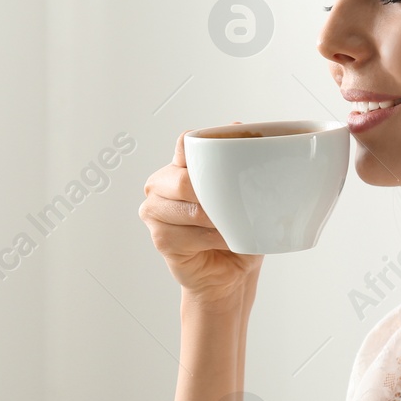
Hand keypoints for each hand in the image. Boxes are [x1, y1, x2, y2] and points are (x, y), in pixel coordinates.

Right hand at [138, 127, 262, 303]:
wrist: (231, 274)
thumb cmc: (237, 232)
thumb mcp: (246, 195)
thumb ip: (240, 163)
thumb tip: (241, 126)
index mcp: (180, 166)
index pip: (185, 144)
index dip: (202, 150)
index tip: (227, 160)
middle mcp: (161, 184)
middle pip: (183, 179)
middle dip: (214, 196)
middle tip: (237, 207)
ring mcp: (155, 211)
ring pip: (189, 209)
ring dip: (218, 222)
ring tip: (232, 228)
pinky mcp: (159, 238)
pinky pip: (189, 235)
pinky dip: (212, 240)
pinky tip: (222, 242)